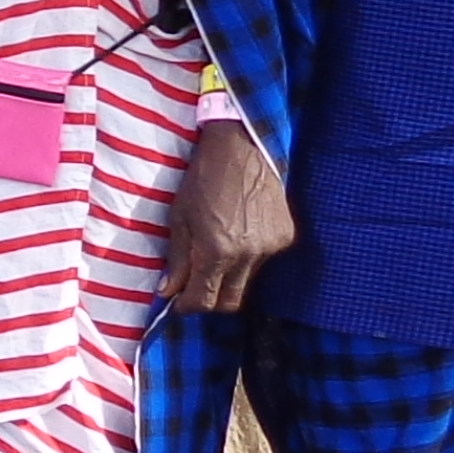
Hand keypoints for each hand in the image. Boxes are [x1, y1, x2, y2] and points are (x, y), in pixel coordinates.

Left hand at [160, 117, 292, 312]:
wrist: (243, 146)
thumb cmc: (203, 178)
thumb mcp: (180, 217)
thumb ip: (176, 259)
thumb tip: (167, 292)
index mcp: (218, 250)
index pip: (204, 300)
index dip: (188, 306)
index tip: (178, 303)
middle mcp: (248, 255)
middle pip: (230, 301)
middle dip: (210, 301)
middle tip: (194, 288)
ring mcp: (271, 247)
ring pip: (247, 283)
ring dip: (229, 280)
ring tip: (215, 256)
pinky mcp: (286, 237)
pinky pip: (264, 263)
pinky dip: (248, 261)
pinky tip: (238, 238)